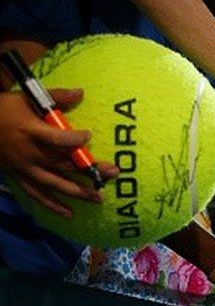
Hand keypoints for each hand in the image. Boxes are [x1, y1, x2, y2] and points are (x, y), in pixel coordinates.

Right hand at [0, 90, 118, 216]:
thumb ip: (55, 98)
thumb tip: (81, 92)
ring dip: (77, 192)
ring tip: (99, 198)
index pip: (56, 139)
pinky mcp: (19, 177)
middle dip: (89, 170)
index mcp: (31, 132)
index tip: (88, 135)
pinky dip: (52, 205)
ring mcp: (24, 168)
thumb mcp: (26, 99)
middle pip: (62, 164)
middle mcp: (29, 153)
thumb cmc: (3, 110)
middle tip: (113, 173)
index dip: (73, 139)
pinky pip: (37, 194)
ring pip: (54, 183)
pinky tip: (69, 213)